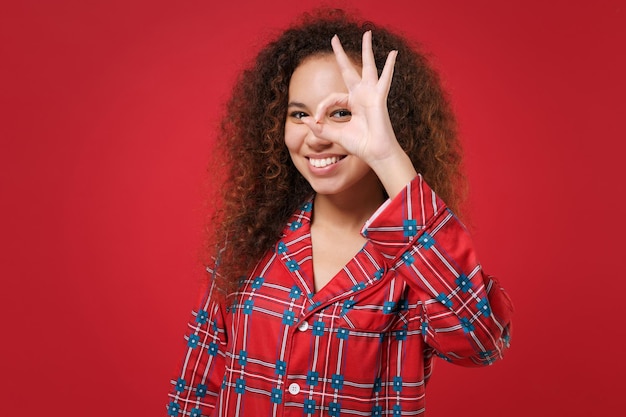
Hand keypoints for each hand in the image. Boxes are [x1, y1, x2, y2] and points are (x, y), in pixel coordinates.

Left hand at [302, 31, 400, 165]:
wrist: (374, 153)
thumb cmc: (359, 145)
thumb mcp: (334, 134)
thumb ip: (320, 127)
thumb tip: (304, 119)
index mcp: (351, 104)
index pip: (332, 97)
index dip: (322, 107)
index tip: (318, 120)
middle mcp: (361, 96)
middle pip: (349, 70)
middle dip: (341, 55)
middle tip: (334, 38)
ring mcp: (371, 95)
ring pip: (368, 67)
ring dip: (367, 50)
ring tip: (367, 34)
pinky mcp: (379, 98)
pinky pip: (385, 79)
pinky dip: (390, 66)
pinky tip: (393, 53)